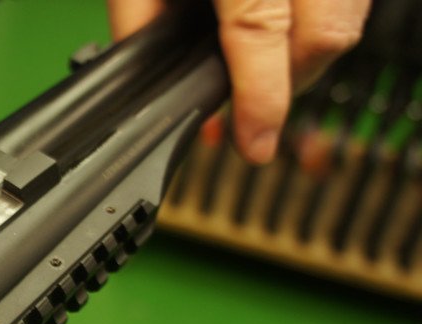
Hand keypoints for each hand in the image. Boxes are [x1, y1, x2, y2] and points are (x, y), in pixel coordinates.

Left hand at [107, 0, 368, 163]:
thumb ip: (138, 13)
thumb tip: (146, 72)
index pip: (261, 32)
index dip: (262, 100)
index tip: (256, 144)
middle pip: (327, 33)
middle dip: (291, 84)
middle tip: (254, 106)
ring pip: (351, 13)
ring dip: (312, 51)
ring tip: (268, 63)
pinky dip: (324, 14)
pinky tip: (287, 21)